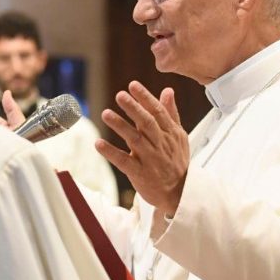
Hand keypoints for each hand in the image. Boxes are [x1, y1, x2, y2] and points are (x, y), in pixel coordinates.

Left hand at [95, 81, 188, 214]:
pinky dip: (111, 153)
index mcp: (169, 133)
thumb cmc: (177, 162)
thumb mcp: (179, 136)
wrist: (180, 194)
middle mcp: (160, 144)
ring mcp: (150, 159)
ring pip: (135, 140)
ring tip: (106, 114)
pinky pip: (124, 162)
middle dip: (133, 108)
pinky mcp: (140, 174)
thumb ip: (171, 113)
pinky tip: (99, 144)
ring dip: (120, 126)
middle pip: (147, 123)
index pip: (158, 112)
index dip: (145, 97)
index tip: (133, 85)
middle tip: (120, 95)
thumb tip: (168, 90)